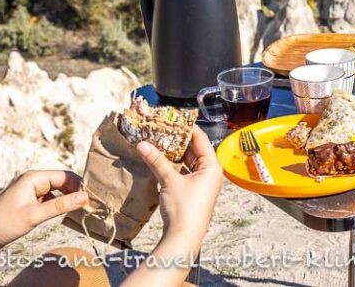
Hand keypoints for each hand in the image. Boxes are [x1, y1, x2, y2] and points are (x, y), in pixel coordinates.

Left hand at [0, 170, 87, 259]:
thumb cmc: (3, 224)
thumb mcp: (34, 216)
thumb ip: (60, 206)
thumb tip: (85, 197)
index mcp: (34, 177)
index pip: (65, 176)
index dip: (80, 186)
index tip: (92, 199)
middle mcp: (33, 180)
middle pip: (62, 181)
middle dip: (76, 191)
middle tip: (89, 205)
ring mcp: (30, 190)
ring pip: (57, 190)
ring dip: (68, 198)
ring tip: (80, 209)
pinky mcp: (28, 200)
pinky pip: (50, 198)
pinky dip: (58, 204)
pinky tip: (63, 213)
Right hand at [136, 125, 221, 248]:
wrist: (183, 237)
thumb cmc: (184, 208)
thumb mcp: (170, 181)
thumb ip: (157, 161)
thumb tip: (142, 144)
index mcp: (212, 166)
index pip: (201, 139)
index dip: (188, 128)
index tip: (174, 117)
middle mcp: (210, 172)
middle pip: (195, 150)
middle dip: (179, 140)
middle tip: (163, 128)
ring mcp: (202, 183)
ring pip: (188, 161)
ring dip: (175, 153)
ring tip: (160, 141)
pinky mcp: (193, 192)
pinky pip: (184, 172)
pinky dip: (174, 166)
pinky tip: (162, 160)